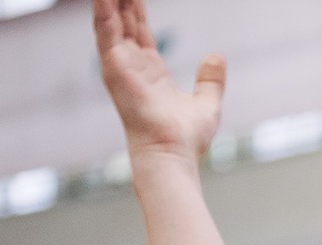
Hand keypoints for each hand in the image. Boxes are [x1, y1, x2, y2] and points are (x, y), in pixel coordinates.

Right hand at [93, 0, 223, 160]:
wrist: (172, 152)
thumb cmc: (186, 138)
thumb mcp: (207, 102)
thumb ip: (211, 80)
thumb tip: (218, 57)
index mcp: (150, 70)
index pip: (139, 29)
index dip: (135, 8)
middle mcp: (131, 64)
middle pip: (122, 20)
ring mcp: (120, 64)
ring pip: (109, 21)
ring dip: (109, 1)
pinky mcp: (113, 66)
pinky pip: (105, 29)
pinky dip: (103, 10)